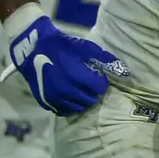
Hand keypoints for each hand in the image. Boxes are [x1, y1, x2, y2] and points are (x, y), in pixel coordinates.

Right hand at [4, 7, 125, 116]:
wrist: (33, 50)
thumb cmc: (62, 46)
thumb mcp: (85, 47)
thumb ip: (105, 59)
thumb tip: (125, 72)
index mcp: (76, 75)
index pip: (99, 88)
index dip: (101, 83)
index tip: (98, 77)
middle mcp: (65, 89)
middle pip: (90, 100)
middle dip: (94, 92)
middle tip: (91, 85)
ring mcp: (54, 97)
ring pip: (78, 107)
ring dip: (83, 101)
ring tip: (82, 90)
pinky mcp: (45, 101)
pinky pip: (62, 110)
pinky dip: (69, 106)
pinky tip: (71, 98)